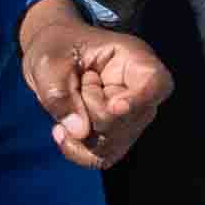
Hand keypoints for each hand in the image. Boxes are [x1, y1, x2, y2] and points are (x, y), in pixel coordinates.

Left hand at [13, 0, 170, 168]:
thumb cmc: (54, 48)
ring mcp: (130, 115)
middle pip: (130, 120)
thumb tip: (81, 132)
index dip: (140, 100)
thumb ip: (60, 95)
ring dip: (82, 134)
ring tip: (65, 106)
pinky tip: (60, 132)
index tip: (114, 106)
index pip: (157, 83)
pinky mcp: (116, 134)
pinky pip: (103, 157)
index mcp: (132, 59)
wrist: (51, 56)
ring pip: (115, 144)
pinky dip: (78, 151)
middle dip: (93, 113)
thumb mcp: (47, 63)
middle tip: (76, 84)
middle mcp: (139, 90)